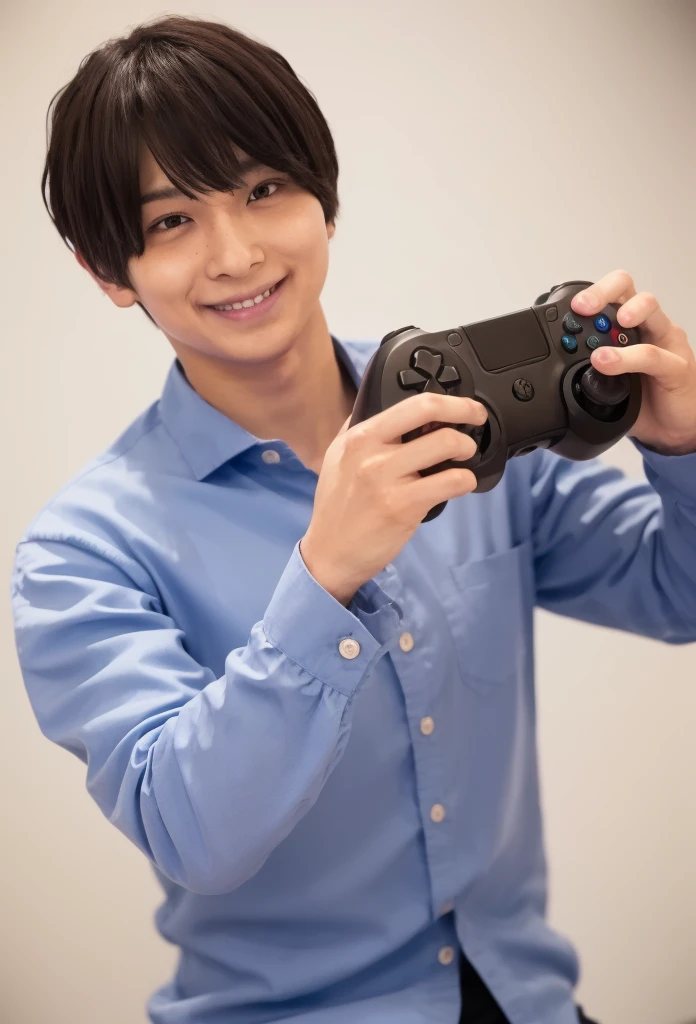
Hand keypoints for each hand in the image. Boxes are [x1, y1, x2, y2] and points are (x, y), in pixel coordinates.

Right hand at [300, 394, 487, 604]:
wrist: (329, 552)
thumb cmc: (338, 506)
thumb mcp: (338, 457)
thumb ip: (362, 430)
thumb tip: (388, 406)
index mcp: (359, 436)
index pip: (413, 404)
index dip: (451, 401)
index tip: (467, 407)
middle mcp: (370, 453)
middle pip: (433, 415)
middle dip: (466, 416)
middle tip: (474, 428)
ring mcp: (387, 479)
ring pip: (447, 446)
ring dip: (467, 451)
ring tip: (462, 461)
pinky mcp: (402, 506)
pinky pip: (451, 482)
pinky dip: (465, 481)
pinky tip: (460, 485)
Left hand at [571, 269, 695, 454]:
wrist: (671, 426)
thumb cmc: (643, 398)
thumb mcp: (606, 383)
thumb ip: (585, 372)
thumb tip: (552, 374)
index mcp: (627, 325)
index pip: (610, 294)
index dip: (588, 294)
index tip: (567, 306)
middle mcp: (646, 325)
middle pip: (627, 288)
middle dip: (602, 291)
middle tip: (582, 307)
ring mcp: (664, 340)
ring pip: (648, 306)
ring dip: (623, 312)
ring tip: (602, 333)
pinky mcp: (676, 365)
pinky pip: (654, 354)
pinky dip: (628, 357)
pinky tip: (608, 362)